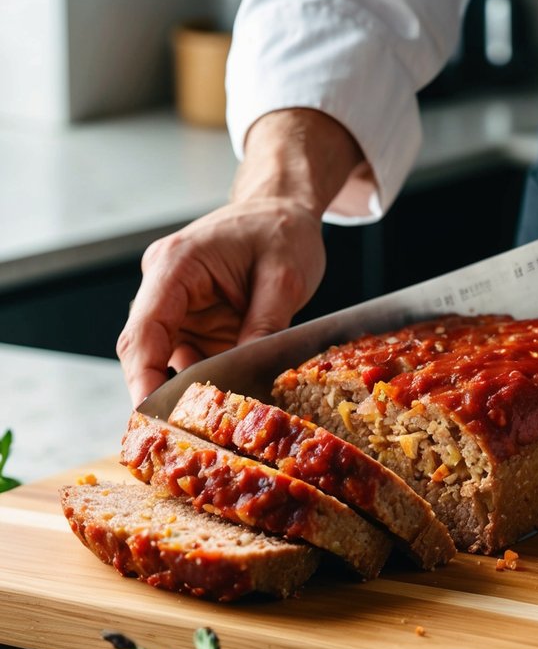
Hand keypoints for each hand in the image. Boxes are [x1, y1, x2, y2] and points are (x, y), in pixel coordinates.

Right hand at [117, 109, 363, 405]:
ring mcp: (174, 304)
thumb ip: (264, 326)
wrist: (283, 209)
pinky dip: (201, 381)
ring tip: (209, 426)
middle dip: (157, 393)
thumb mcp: (284, 278)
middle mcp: (164, 285)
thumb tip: (248, 377)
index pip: (145, 330)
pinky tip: (222, 404)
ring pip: (164, 359)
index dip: (143, 377)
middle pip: (144, 350)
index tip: (151, 415)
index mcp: (177, 264)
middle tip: (178, 439)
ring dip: (184, 390)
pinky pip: (187, 358)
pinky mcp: (190, 320)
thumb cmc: (282, 232)